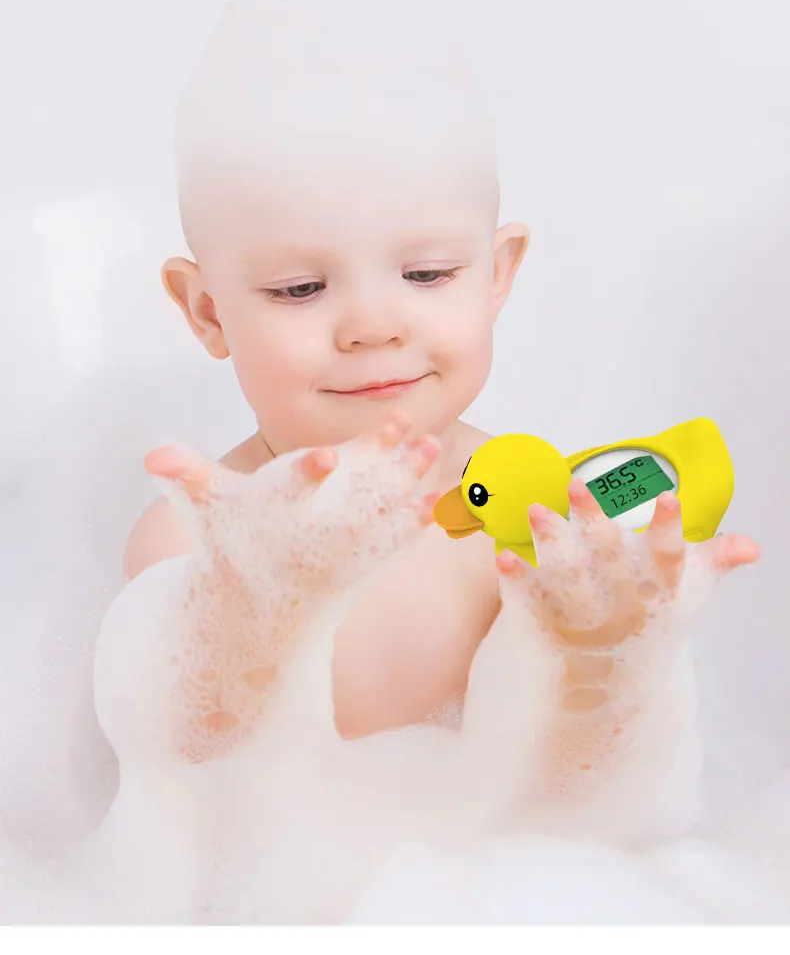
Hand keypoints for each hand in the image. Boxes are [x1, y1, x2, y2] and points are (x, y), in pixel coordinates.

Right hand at [144, 411, 440, 599]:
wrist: (253, 615)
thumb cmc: (229, 547)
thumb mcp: (204, 513)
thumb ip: (186, 478)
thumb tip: (152, 454)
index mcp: (272, 519)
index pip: (287, 491)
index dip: (305, 474)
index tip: (326, 455)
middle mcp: (309, 540)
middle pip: (348, 500)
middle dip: (381, 470)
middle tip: (414, 434)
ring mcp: (337, 557)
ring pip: (379, 516)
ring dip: (408, 484)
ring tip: (433, 449)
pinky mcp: (358, 569)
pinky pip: (392, 546)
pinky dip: (417, 523)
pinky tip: (444, 497)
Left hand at [494, 480, 759, 806]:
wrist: (609, 695)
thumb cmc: (649, 626)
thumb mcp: (685, 597)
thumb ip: (713, 563)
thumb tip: (751, 546)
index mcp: (658, 595)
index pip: (668, 559)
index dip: (669, 529)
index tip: (669, 497)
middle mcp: (622, 609)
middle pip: (610, 562)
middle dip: (594, 523)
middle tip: (576, 483)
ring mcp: (584, 623)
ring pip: (568, 581)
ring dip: (552, 544)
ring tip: (536, 509)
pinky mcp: (547, 632)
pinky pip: (529, 605)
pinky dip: (517, 582)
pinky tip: (504, 555)